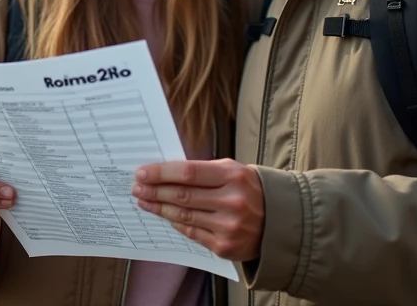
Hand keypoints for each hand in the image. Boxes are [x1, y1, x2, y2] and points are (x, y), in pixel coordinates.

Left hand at [132, 158, 264, 260]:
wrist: (279, 221)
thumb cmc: (248, 189)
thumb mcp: (232, 170)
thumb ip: (202, 170)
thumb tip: (164, 172)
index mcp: (233, 176)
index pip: (188, 173)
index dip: (161, 173)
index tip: (141, 172)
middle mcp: (232, 202)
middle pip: (182, 196)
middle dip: (154, 191)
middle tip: (137, 187)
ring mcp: (228, 226)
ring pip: (183, 216)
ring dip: (159, 208)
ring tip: (144, 201)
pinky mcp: (225, 246)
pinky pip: (191, 232)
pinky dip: (175, 223)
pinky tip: (164, 215)